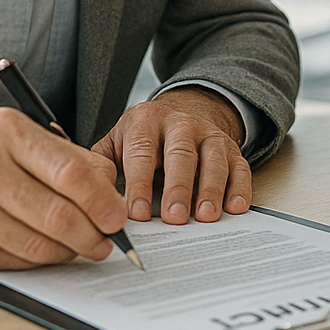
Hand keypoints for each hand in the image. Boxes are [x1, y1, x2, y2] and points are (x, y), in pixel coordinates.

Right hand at [0, 106, 126, 269]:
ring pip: (39, 244)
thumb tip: (113, 192)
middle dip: (93, 233)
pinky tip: (48, 250)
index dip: (103, 200)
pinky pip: (16, 260)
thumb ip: (70, 159)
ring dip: (70, 251)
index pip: (71, 172)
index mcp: (6, 131)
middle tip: (106, 240)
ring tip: (83, 246)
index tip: (118, 215)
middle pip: (58, 214)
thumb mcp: (22, 141)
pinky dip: (41, 259)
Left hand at [92, 87, 250, 225]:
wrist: (181, 112)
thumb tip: (89, 195)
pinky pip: (239, 167)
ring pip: (213, 160)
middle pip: (181, 154)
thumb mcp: (116, 142)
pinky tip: (234, 207)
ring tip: (206, 216)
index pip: (142, 153)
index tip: (137, 213)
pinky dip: (239, 187)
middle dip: (178, 187)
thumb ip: (101, 165)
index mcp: (146, 121)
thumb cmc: (142, 138)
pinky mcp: (231, 149)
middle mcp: (180, 124)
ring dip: (210, 189)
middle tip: (174, 217)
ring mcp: (209, 135)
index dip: (139, 184)